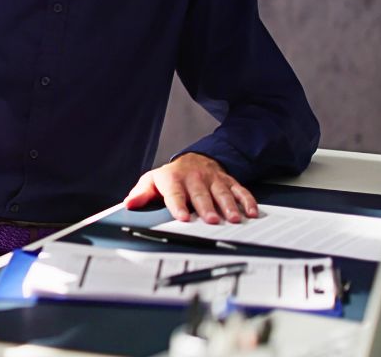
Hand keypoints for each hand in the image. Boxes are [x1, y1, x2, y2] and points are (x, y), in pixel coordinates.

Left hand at [124, 152, 257, 224]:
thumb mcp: (153, 181)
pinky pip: (239, 190)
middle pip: (201, 194)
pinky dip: (247, 200)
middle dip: (207, 208)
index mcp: (174, 179)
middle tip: (211, 221)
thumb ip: (142, 193)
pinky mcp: (228, 181)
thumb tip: (129, 204)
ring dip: (228, 206)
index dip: (179, 205)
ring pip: (222, 192)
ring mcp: (213, 179)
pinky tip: (251, 212)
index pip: (175, 193)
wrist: (194, 159)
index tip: (183, 217)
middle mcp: (195, 178)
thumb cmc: (172, 176)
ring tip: (234, 219)